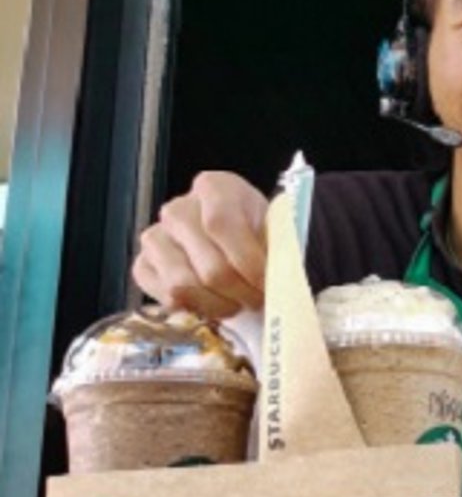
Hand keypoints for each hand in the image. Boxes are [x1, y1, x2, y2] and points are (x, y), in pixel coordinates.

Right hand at [132, 171, 267, 317]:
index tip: (269, 282)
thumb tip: (283, 279)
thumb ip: (279, 247)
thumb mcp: (276, 230)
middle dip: (241, 292)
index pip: (221, 224)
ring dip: (219, 304)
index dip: (249, 262)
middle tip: (260, 300)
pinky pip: (166, 297)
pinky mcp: (144, 266)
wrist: (239, 239)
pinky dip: (195, 308)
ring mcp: (156, 237)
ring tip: (238, 303)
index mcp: (214, 188)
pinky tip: (214, 303)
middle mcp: (178, 209)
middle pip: (210, 266)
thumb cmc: (259, 234)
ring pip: (184, 286)